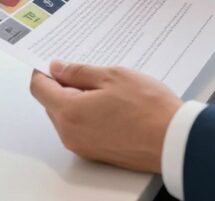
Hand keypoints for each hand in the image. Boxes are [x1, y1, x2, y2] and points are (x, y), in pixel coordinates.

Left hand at [29, 61, 181, 173]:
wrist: (174, 141)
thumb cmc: (148, 108)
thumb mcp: (112, 76)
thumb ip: (78, 72)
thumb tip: (56, 68)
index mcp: (69, 112)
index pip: (39, 88)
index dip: (44, 70)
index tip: (56, 62)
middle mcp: (70, 134)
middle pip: (51, 103)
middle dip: (63, 85)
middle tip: (89, 72)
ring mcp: (83, 146)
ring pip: (67, 116)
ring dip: (77, 100)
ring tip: (106, 89)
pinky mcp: (96, 153)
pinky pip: (81, 129)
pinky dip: (88, 114)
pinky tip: (111, 105)